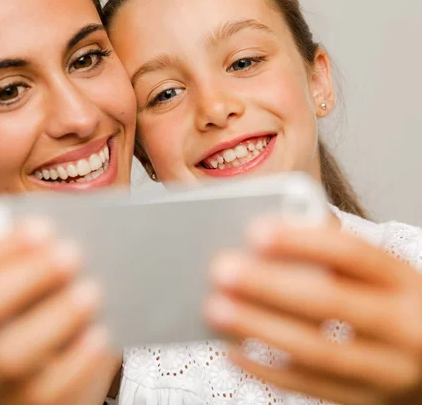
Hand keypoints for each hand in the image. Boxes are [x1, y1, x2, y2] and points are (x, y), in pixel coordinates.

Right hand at [0, 219, 117, 404]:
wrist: (14, 388)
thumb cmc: (14, 323)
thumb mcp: (4, 287)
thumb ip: (16, 258)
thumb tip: (55, 230)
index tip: (42, 229)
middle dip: (26, 277)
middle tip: (72, 254)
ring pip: (6, 357)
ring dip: (53, 319)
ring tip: (92, 291)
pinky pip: (44, 393)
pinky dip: (75, 362)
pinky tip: (101, 335)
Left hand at [205, 220, 421, 404]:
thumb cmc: (389, 304)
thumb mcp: (378, 275)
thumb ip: (332, 254)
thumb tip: (265, 236)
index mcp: (403, 281)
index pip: (352, 254)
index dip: (302, 241)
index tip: (255, 231)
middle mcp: (403, 325)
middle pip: (330, 302)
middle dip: (270, 286)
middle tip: (221, 270)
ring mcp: (386, 370)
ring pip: (317, 351)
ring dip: (260, 328)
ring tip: (215, 308)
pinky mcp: (365, 401)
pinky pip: (309, 387)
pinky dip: (265, 370)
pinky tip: (231, 350)